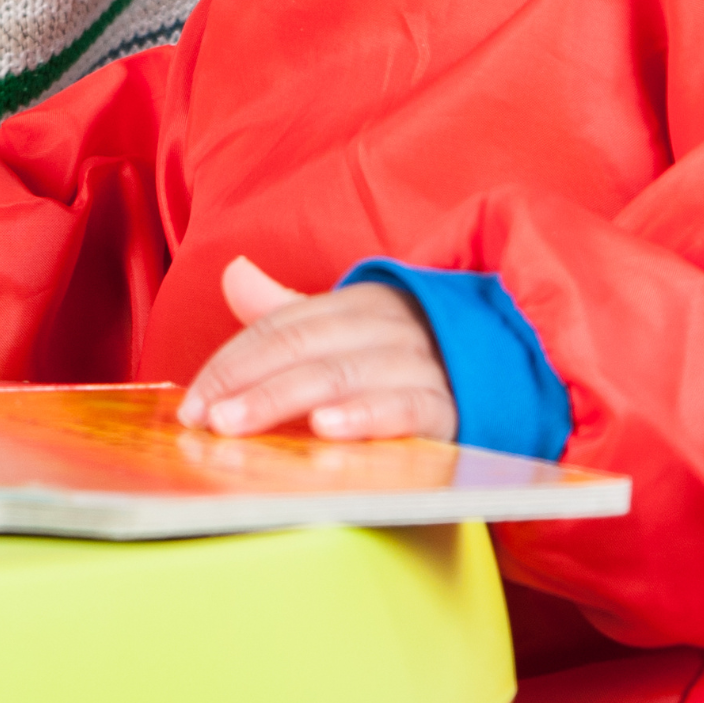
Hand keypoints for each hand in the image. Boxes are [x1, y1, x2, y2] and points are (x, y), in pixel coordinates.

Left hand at [175, 256, 458, 441]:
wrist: (510, 377)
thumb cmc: (410, 359)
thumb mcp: (348, 330)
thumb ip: (288, 311)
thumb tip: (233, 273)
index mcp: (356, 303)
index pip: (280, 327)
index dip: (231, 363)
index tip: (192, 403)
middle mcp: (386, 324)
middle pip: (302, 346)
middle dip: (246, 382)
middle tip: (205, 419)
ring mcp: (421, 362)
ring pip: (341, 375)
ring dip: (284, 399)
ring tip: (239, 424)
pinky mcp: (451, 405)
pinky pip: (405, 406)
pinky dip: (364, 417)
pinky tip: (326, 430)